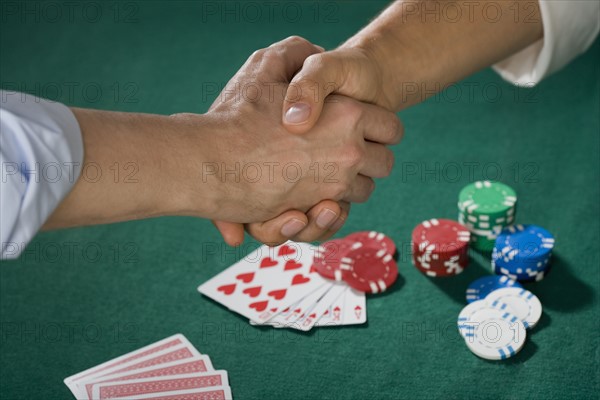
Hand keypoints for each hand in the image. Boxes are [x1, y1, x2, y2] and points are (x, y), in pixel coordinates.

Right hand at [207, 37, 400, 240]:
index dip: (378, 127)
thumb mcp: (264, 65)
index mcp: (348, 114)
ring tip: (324, 173)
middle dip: (369, 159)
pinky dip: (331, 209)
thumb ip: (294, 53)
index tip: (362, 128)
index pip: (391, 128)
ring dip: (349, 185)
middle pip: (384, 163)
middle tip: (346, 151)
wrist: (208, 162)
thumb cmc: (234, 115)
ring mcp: (335, 185)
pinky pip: (339, 215)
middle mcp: (350, 152)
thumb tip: (315, 49)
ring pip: (363, 191)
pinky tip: (314, 195)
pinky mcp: (315, 212)